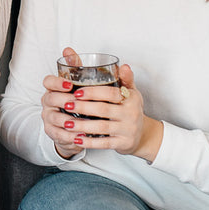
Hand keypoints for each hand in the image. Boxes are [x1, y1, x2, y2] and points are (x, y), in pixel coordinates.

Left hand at [41, 47, 163, 161]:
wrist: (142, 135)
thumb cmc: (130, 109)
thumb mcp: (131, 92)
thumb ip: (124, 79)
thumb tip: (123, 65)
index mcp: (131, 98)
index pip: (110, 93)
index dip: (93, 92)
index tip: (76, 92)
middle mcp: (131, 113)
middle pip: (103, 110)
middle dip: (83, 107)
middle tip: (66, 105)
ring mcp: (128, 130)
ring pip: (101, 127)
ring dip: (82, 126)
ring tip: (67, 123)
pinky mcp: (124, 143)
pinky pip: (104, 143)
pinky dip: (89, 142)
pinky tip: (77, 139)